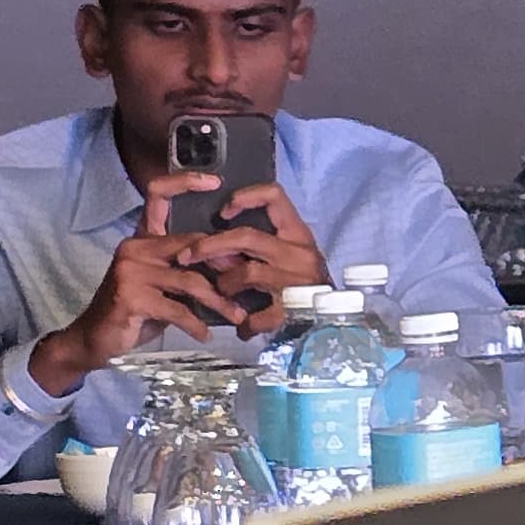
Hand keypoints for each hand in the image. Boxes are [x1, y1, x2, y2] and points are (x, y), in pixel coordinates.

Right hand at [28, 173, 246, 394]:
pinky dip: (195, 323)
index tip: (216, 182)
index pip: (158, 194)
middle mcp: (135, 248)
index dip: (185, 182)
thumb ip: (188, 268)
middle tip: (246, 284)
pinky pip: (177, 308)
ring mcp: (131, 270)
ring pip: (190, 280)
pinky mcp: (131, 296)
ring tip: (236, 316)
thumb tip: (234, 264)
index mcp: (143, 237)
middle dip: (224, 265)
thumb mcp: (163, 283)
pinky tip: (205, 334)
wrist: (96, 339)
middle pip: (192, 244)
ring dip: (217, 301)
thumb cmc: (137, 310)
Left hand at [178, 182, 327, 335]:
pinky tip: (243, 327)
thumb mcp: (293, 254)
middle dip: (209, 245)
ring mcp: (294, 281)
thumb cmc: (308, 281)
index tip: (224, 212)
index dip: (245, 198)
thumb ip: (261, 246)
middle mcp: (297, 253)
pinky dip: (246, 323)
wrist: (337, 317)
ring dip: (223, 285)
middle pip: (245, 237)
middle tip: (187, 256)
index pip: (274, 197)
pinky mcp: (291, 310)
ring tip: (223, 295)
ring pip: (243, 273)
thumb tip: (218, 247)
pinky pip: (257, 316)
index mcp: (298, 234)